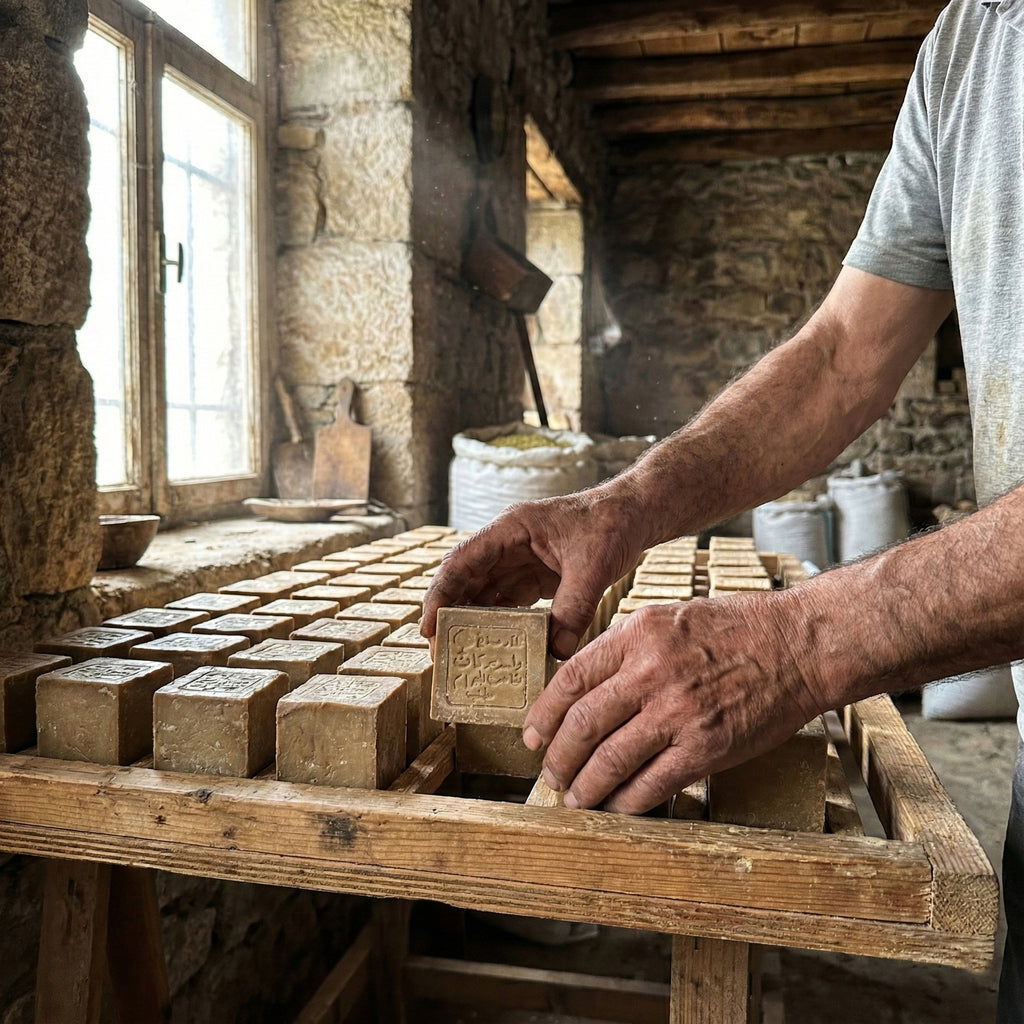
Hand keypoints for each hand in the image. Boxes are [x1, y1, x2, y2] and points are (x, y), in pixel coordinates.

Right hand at [421, 483, 648, 659]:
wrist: (636, 513)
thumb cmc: (612, 523)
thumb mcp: (593, 567)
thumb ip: (574, 609)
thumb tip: (556, 653)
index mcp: (512, 528)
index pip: (462, 561)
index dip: (441, 593)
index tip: (430, 626)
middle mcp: (508, 544)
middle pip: (466, 580)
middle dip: (449, 615)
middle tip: (440, 652)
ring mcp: (520, 560)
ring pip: (484, 594)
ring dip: (471, 623)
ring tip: (461, 656)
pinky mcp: (535, 576)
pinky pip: (509, 603)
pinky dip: (500, 625)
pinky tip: (496, 649)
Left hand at [523, 592, 822, 813]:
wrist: (799, 645)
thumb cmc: (737, 628)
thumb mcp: (669, 617)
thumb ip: (626, 647)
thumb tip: (585, 684)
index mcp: (637, 634)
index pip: (570, 679)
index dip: (543, 714)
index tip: (533, 735)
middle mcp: (651, 673)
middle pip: (582, 724)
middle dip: (557, 758)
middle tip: (549, 774)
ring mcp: (678, 713)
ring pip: (609, 760)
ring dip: (584, 786)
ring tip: (574, 799)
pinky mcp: (706, 747)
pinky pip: (651, 784)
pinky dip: (626, 801)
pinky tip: (615, 807)